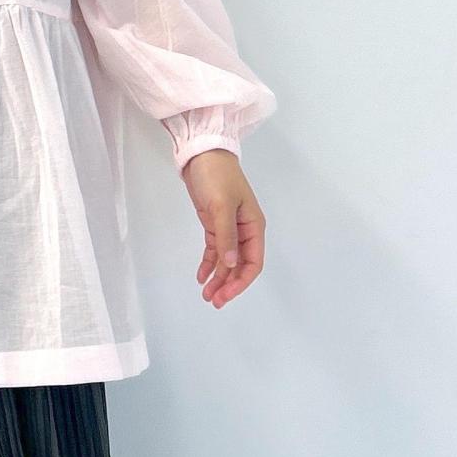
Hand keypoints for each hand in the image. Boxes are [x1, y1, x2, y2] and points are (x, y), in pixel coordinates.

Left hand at [180, 149, 265, 307]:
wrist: (202, 155)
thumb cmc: (216, 176)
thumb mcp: (221, 206)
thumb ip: (226, 236)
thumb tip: (231, 264)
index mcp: (254, 226)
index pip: (254, 262)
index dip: (241, 282)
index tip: (226, 295)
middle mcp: (245, 231)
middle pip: (240, 265)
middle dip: (229, 285)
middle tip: (213, 301)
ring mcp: (230, 229)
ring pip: (227, 261)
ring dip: (218, 279)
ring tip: (206, 295)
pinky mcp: (215, 225)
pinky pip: (215, 251)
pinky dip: (209, 265)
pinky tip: (201, 277)